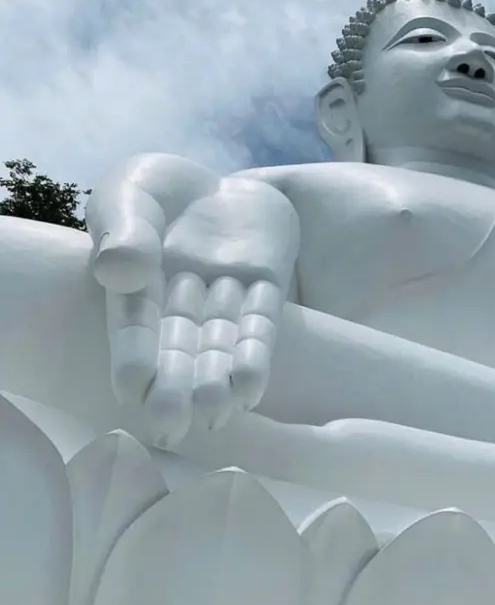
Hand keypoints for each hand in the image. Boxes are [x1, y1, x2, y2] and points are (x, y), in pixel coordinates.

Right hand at [87, 155, 300, 446]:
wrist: (217, 178)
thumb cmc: (158, 190)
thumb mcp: (129, 195)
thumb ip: (124, 229)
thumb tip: (117, 269)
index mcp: (139, 284)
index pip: (135, 325)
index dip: (134, 356)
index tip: (130, 390)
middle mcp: (183, 299)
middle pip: (180, 348)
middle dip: (177, 387)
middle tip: (172, 427)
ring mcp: (226, 293)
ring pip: (221, 344)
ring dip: (218, 380)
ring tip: (216, 415)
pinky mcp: (266, 283)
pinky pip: (261, 323)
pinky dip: (256, 355)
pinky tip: (251, 388)